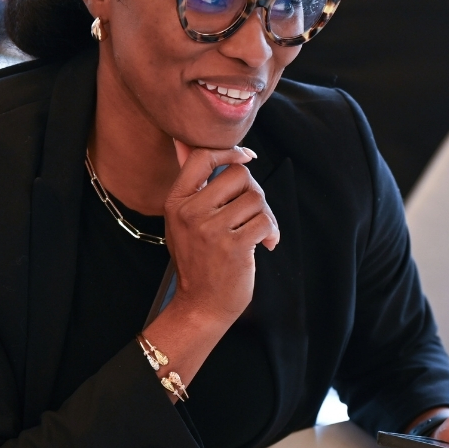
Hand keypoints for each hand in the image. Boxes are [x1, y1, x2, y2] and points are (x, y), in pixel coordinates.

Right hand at [140, 142, 278, 380]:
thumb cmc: (198, 261)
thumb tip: (186, 142)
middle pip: (238, 175)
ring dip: (264, 214)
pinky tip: (265, 245)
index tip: (246, 157)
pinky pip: (265, 220)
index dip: (229, 151)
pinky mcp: (233, 246)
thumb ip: (193, 187)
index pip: (203, 157)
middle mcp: (190, 212)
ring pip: (256, 197)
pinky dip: (272, 232)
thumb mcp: (183, 222)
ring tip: (257, 232)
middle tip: (252, 212)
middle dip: (254, 190)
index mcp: (176, 202)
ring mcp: (211, 230)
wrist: (201, 305)